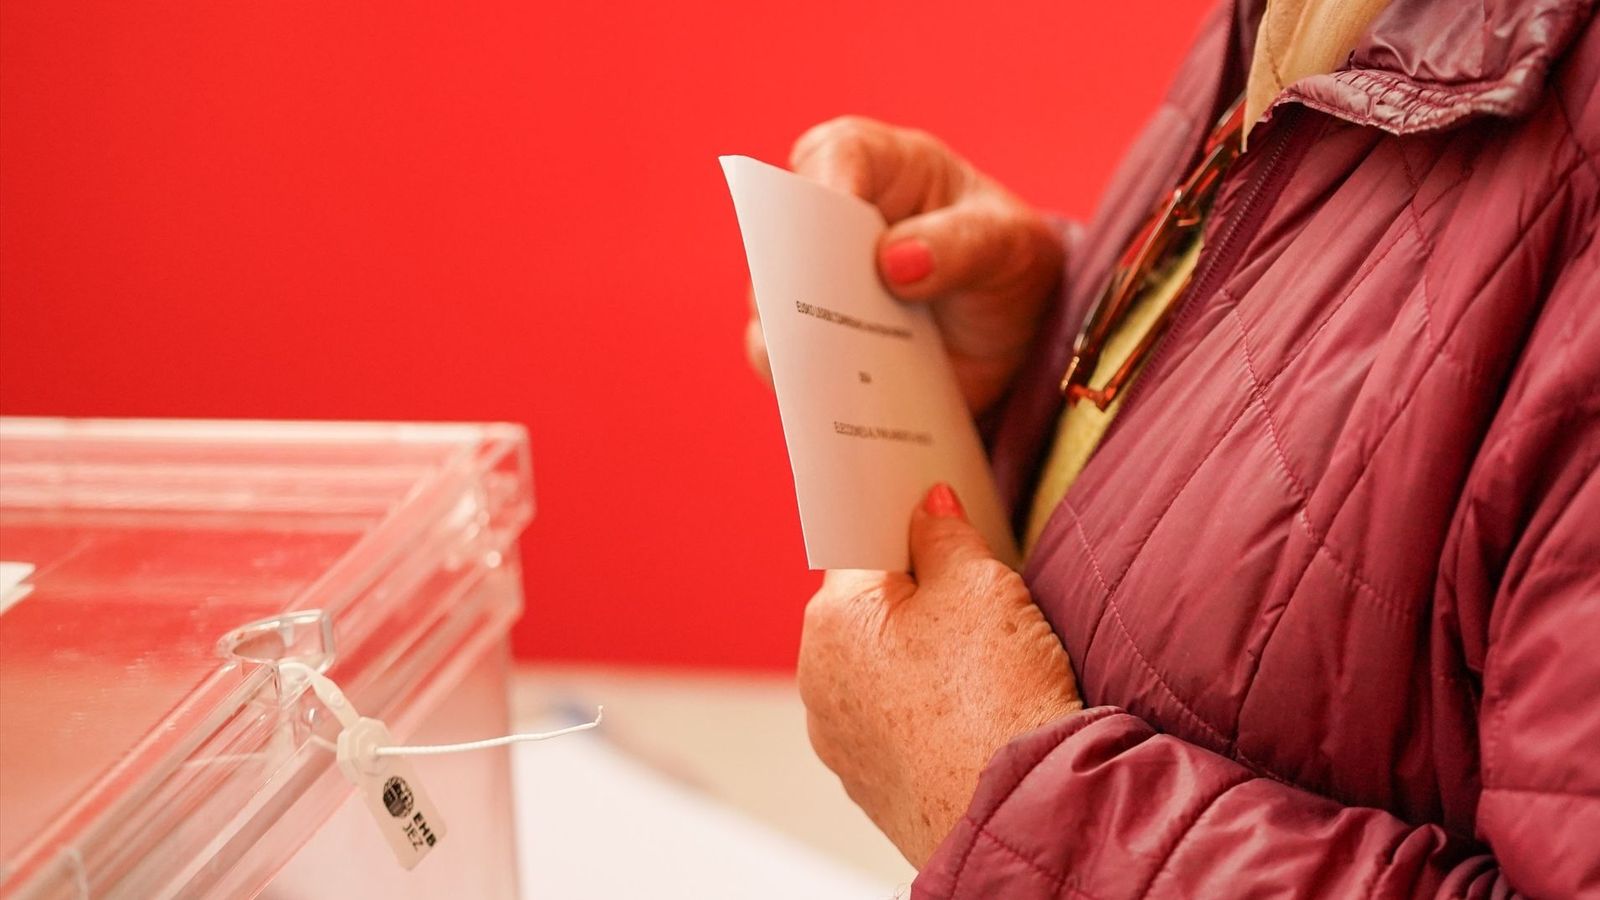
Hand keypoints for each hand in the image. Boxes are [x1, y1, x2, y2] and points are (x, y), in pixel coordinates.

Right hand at [744, 118, 1064, 413]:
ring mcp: (816, 284)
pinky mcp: (813, 341)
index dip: (824, 186)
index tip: (827, 230)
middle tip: (818, 310)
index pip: (836, 155)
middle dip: (794, 271)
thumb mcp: (1008, 246)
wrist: (1014, 337)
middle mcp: (835, 221)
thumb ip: (962, 246)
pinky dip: (804, 381)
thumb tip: (896, 262)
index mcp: (884, 167)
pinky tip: (833, 400)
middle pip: (783, 230)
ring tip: (827, 365)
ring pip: (774, 303)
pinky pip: (787, 362)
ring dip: (795, 336)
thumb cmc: (1008, 264)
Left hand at [797, 484, 1082, 866]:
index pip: (860, 546)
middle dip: (916, 596)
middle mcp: (817, 680)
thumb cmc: (996, 696)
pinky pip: (894, 722)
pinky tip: (973, 712)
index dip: (904, 525)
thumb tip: (928, 507)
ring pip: (879, 669)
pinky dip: (925, 709)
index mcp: (831, 619)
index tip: (938, 517)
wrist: (1019, 813)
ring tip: (984, 663)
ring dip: (919, 656)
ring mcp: (839, 738)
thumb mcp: (981, 586)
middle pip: (867, 610)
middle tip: (978, 598)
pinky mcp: (871, 783)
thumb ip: (946, 534)